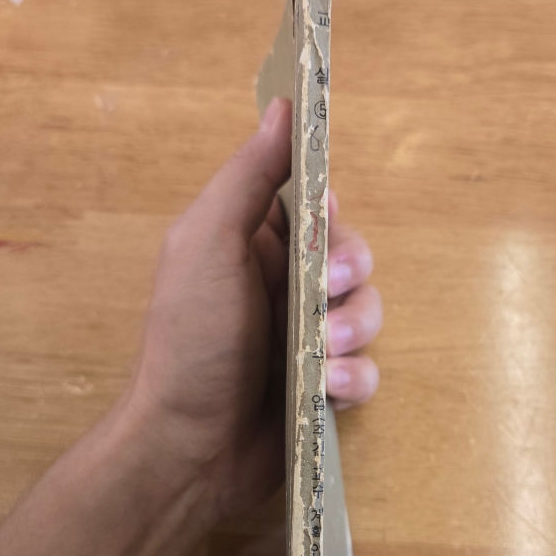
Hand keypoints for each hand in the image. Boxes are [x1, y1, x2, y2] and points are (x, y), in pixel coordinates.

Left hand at [125, 98, 381, 521]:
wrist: (187, 448)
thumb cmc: (190, 339)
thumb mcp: (208, 244)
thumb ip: (249, 178)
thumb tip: (283, 107)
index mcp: (255, 245)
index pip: (315, 207)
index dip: (332, 213)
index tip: (329, 222)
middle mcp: (286, 285)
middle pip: (354, 257)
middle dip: (352, 273)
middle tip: (330, 289)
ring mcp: (307, 338)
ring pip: (368, 312)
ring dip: (355, 329)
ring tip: (323, 354)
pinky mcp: (325, 387)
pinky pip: (367, 369)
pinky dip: (355, 378)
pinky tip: (329, 391)